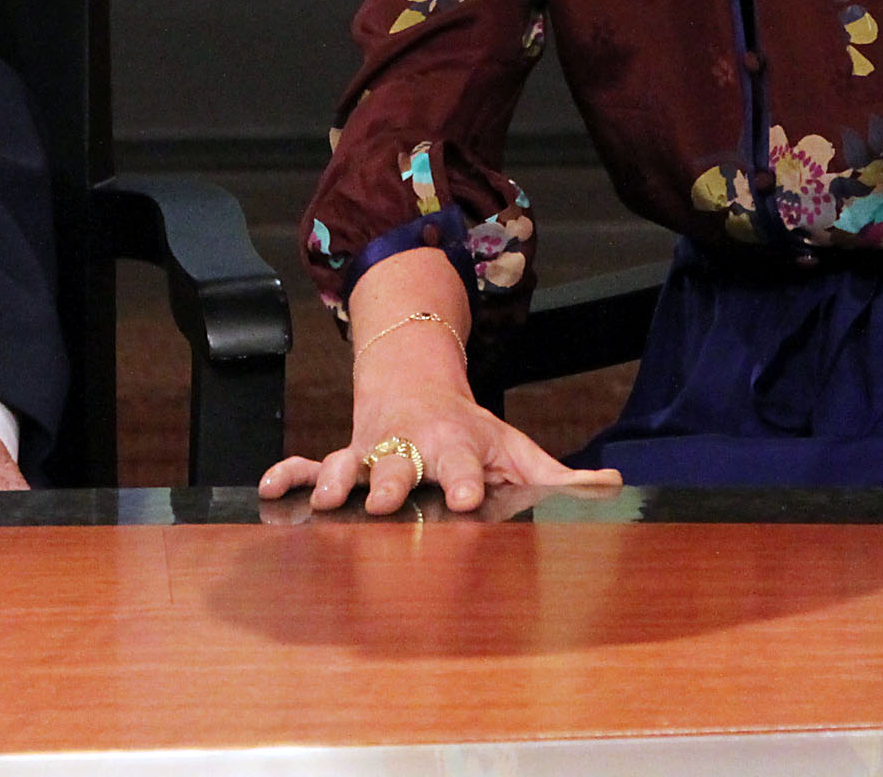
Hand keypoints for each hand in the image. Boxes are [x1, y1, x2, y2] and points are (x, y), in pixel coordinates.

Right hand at [257, 392, 620, 515]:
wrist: (414, 381)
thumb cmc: (469, 431)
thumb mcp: (515, 446)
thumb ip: (559, 476)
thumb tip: (614, 485)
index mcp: (454, 446)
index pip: (462, 465)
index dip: (464, 482)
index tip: (465, 500)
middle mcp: (409, 448)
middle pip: (399, 465)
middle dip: (392, 482)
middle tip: (388, 501)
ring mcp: (371, 451)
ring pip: (348, 462)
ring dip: (335, 478)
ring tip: (325, 498)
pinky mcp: (342, 456)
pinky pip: (307, 463)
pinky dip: (287, 474)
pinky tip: (268, 488)